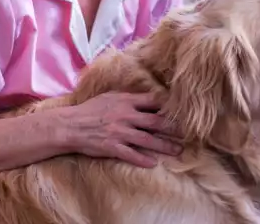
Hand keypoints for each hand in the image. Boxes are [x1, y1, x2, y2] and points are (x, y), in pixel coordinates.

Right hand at [61, 91, 181, 167]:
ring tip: (178, 151)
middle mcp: (126, 116)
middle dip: (174, 129)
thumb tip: (148, 97)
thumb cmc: (90, 109)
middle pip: (156, 122)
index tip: (183, 112)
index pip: (154, 102)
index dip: (169, 108)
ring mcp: (120, 132)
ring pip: (148, 140)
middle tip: (189, 134)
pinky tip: (154, 164)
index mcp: (127, 101)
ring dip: (165, 146)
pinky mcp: (112, 147)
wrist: (70, 125)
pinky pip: (131, 154)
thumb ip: (129, 97)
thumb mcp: (110, 97)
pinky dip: (143, 159)